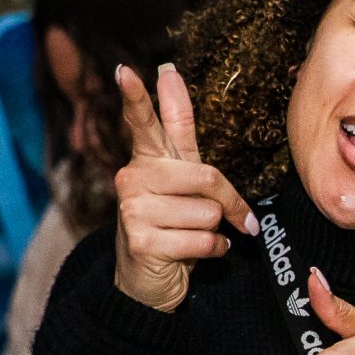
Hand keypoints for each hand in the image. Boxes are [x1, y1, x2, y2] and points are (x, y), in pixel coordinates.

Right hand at [113, 63, 257, 312]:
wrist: (147, 283)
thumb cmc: (172, 226)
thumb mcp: (181, 180)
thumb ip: (180, 133)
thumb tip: (169, 73)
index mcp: (146, 160)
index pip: (144, 123)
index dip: (137, 97)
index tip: (125, 71)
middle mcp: (133, 179)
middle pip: (205, 177)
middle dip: (228, 202)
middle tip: (229, 217)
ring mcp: (133, 210)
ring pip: (208, 213)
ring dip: (214, 231)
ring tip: (190, 237)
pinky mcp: (141, 241)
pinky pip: (204, 240)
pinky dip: (212, 251)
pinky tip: (192, 254)